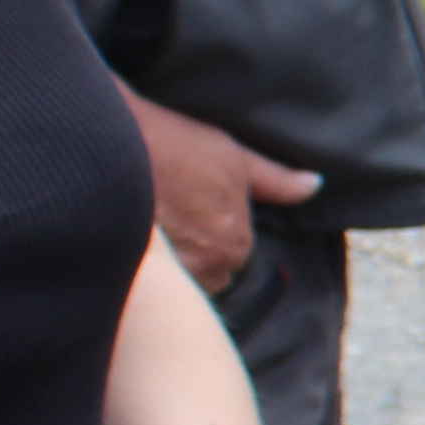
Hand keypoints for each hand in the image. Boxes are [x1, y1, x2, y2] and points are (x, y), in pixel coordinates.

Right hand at [127, 87, 318, 288]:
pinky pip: (148, 283)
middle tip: (168, 214)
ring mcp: (170, 271)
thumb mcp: (233, 157)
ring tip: (150, 225)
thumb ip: (276, 182)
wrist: (109, 141)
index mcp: (235, 244)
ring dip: (171, 261)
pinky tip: (132, 239)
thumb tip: (315, 184)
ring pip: (179, 277)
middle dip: (194, 251)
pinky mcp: (135, 270)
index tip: (189, 205)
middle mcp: (208, 267)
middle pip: (206, 272)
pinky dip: (145, 265)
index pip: (231, 256)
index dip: (210, 230)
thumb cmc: (174, 144)